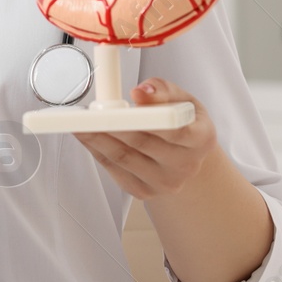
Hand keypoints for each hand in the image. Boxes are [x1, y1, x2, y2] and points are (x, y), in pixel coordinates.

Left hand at [74, 77, 218, 198]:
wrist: (187, 157)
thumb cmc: (184, 124)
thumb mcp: (183, 99)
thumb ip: (163, 90)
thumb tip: (141, 92)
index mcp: (201, 139)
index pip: (173, 129)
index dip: (145, 117)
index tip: (121, 106)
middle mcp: (186, 165)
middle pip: (141, 143)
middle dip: (111, 125)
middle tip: (89, 111)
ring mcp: (164, 183)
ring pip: (123, 158)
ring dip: (96, 138)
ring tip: (79, 121)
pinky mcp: (143, 192)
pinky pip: (114, 169)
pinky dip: (97, 150)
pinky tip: (87, 136)